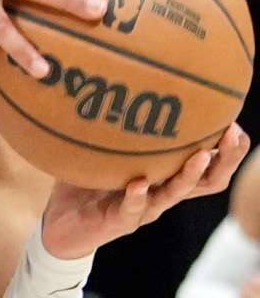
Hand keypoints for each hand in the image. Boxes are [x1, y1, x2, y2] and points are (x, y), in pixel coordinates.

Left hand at [41, 124, 248, 259]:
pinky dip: (136, 197)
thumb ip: (119, 121)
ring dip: (189, 175)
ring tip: (200, 156)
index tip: (236, 123)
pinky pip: (131, 210)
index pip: (210, 162)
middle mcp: (162, 192)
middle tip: (232, 134)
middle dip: (224, 159)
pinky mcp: (119, 222)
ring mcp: (143, 209)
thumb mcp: (106, 147)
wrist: (60, 224)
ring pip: (175, 194)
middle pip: (208, 180)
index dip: (228, 149)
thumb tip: (121, 74)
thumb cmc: (88, 181)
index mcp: (166, 175)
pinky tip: (138, 184)